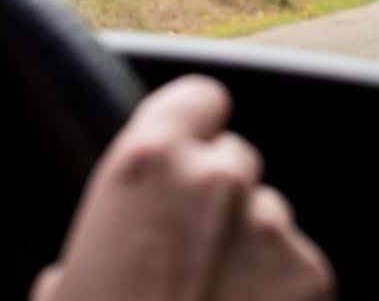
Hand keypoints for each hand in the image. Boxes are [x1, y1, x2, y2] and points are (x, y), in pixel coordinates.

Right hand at [30, 75, 334, 300]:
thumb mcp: (67, 277)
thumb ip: (109, 231)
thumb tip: (120, 242)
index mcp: (148, 165)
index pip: (200, 97)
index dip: (195, 125)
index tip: (190, 148)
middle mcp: (218, 180)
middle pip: (236, 161)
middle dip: (219, 200)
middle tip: (189, 256)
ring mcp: (271, 226)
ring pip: (269, 217)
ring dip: (249, 249)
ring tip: (213, 300)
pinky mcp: (311, 273)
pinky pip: (296, 266)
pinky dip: (278, 292)